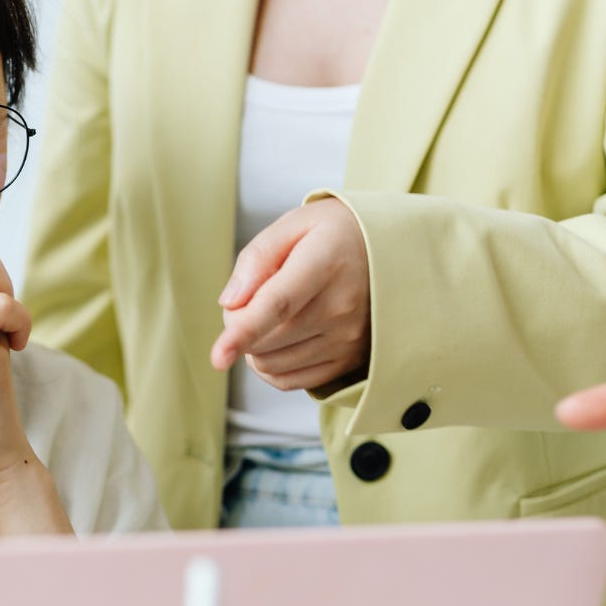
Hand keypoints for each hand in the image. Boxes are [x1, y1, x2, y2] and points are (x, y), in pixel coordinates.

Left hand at [211, 199, 370, 390]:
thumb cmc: (334, 234)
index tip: (218, 357)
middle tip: (251, 296)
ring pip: (271, 363)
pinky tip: (279, 339)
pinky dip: (270, 365)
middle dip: (238, 323)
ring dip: (254, 345)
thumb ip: (256, 258)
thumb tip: (230, 302)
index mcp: (326, 264)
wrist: (388, 251)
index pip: (278, 305)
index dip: (244, 333)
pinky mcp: (348, 360)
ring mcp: (348, 338)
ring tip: (272, 313)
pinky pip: (289, 381)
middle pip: (266, 339)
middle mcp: (342, 307)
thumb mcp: (294, 224)